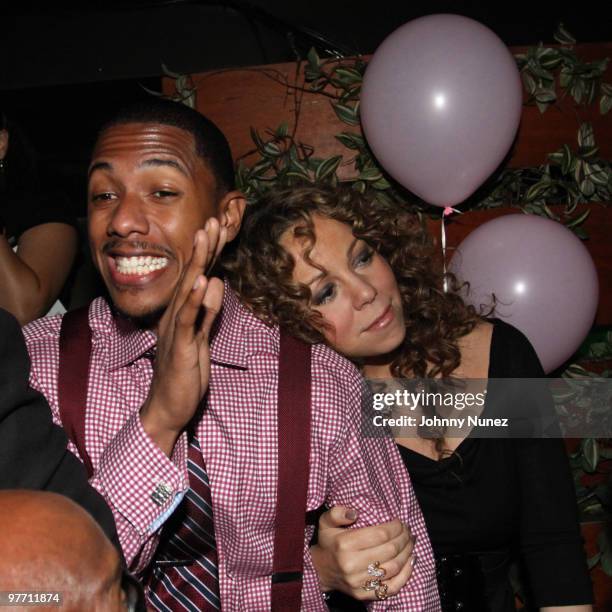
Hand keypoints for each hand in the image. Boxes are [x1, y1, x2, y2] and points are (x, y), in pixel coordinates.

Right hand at [140, 219, 226, 454]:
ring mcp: (176, 330)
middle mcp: (176, 316)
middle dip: (204, 247)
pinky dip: (196, 299)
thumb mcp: (201, 337)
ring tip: (207, 236)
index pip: (196, 277)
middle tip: (214, 220)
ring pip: (188, 290)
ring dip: (199, 262)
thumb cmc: (185, 373)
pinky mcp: (181, 346)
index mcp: (182, 314)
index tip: (218, 229)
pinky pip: (188, 320)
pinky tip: (203, 280)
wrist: (168, 406)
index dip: (208, 253)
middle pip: (191, 275)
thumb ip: (208, 311)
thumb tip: (216, 282)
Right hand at [310, 506, 415, 600]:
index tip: (400, 521)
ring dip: (407, 553)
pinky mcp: (364, 595)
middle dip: (404, 538)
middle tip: (408, 530)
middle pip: (389, 550)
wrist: (320, 570)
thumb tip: (354, 513)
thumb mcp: (326, 522)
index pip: (380, 534)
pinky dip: (406, 574)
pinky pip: (392, 587)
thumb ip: (337, 513)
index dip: (395, 527)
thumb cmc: (328, 542)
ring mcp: (359, 582)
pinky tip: (410, 561)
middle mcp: (352, 565)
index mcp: (344, 544)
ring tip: (410, 542)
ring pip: (393, 567)